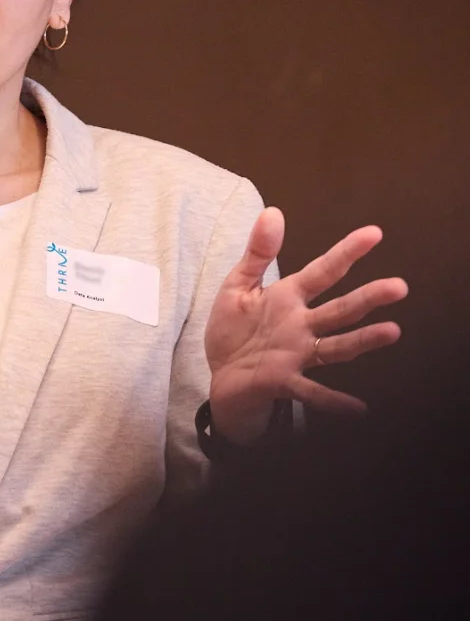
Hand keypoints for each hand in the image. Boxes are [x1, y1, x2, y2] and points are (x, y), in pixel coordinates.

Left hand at [205, 207, 407, 443]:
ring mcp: (296, 354)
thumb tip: (273, 212)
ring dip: (362, 340)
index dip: (346, 252)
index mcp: (288, 298)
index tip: (374, 233)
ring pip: (335, 345)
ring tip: (392, 331)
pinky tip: (358, 408)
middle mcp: (300, 325)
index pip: (323, 271)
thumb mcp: (238, 286)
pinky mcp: (284, 380)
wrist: (222, 375)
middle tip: (398, 286)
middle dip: (367, 298)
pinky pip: (311, 392)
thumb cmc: (234, 330)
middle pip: (339, 309)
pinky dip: (332, 400)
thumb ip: (257, 253)